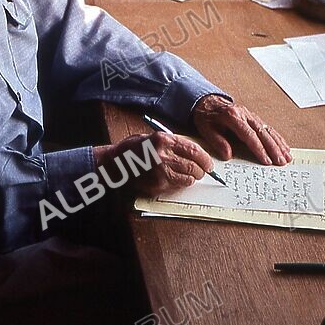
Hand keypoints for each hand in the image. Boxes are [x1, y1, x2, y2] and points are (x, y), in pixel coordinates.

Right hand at [93, 132, 213, 195]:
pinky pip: (177, 186)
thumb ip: (174, 143)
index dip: (205, 158)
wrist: (115, 163)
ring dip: (192, 178)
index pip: (193, 150)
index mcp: (163, 140)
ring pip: (188, 178)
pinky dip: (181, 184)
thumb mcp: (154, 138)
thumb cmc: (135, 148)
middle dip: (201, 170)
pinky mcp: (157, 185)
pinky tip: (176, 179)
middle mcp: (162, 155)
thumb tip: (196, 153)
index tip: (209, 163)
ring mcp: (160, 172)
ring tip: (190, 176)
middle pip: (193, 166)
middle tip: (202, 172)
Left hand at [192, 95, 290, 165]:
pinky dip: (278, 139)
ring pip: (268, 131)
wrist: (207, 102)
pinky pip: (268, 128)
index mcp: (233, 117)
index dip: (259, 149)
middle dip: (273, 149)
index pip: (249, 135)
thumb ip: (217, 142)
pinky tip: (285, 147)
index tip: (266, 160)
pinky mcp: (254, 119)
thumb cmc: (207, 117)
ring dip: (279, 144)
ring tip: (287, 157)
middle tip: (280, 162)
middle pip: (263, 133)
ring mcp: (251, 116)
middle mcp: (245, 115)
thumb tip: (228, 155)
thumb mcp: (206, 129)